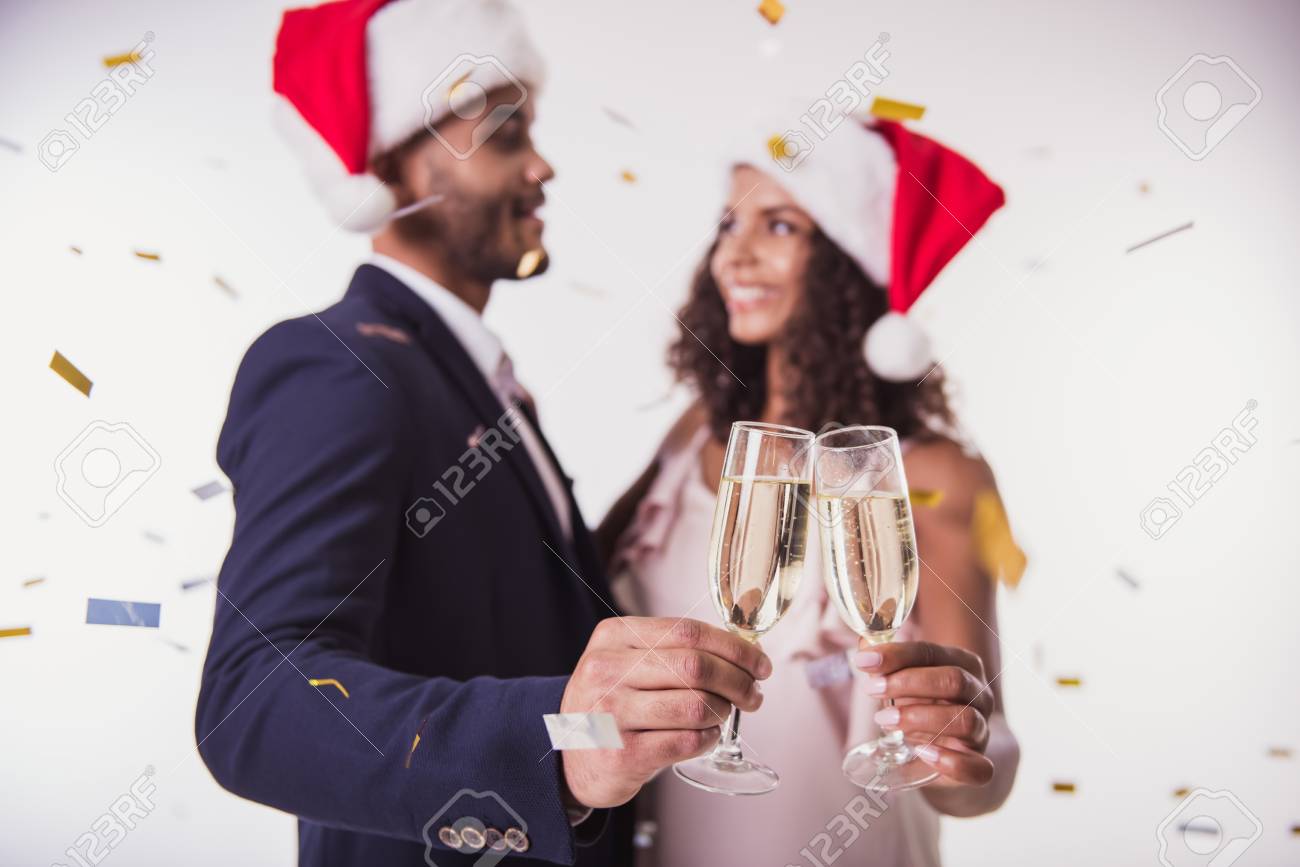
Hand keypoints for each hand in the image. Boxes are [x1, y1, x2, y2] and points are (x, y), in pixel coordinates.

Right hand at [559, 617, 771, 808]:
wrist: (569, 758)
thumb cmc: (613, 704)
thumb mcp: (626, 662)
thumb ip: (673, 650)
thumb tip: (743, 651)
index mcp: (613, 637)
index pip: (687, 631)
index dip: (733, 646)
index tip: (759, 663)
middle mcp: (607, 670)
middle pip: (696, 666)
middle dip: (738, 681)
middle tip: (753, 694)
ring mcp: (611, 713)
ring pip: (696, 706)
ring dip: (723, 712)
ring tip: (723, 715)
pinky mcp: (621, 755)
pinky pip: (687, 741)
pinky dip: (708, 739)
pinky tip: (705, 736)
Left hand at [854, 640, 994, 786]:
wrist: (948, 754)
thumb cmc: (922, 707)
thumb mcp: (904, 684)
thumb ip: (886, 666)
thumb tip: (864, 647)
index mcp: (963, 665)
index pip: (932, 652)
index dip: (897, 654)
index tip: (864, 661)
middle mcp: (979, 695)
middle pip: (954, 680)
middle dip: (908, 682)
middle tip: (872, 689)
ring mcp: (982, 731)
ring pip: (966, 720)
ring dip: (921, 718)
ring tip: (885, 720)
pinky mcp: (978, 765)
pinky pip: (979, 767)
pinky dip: (952, 761)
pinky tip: (922, 753)